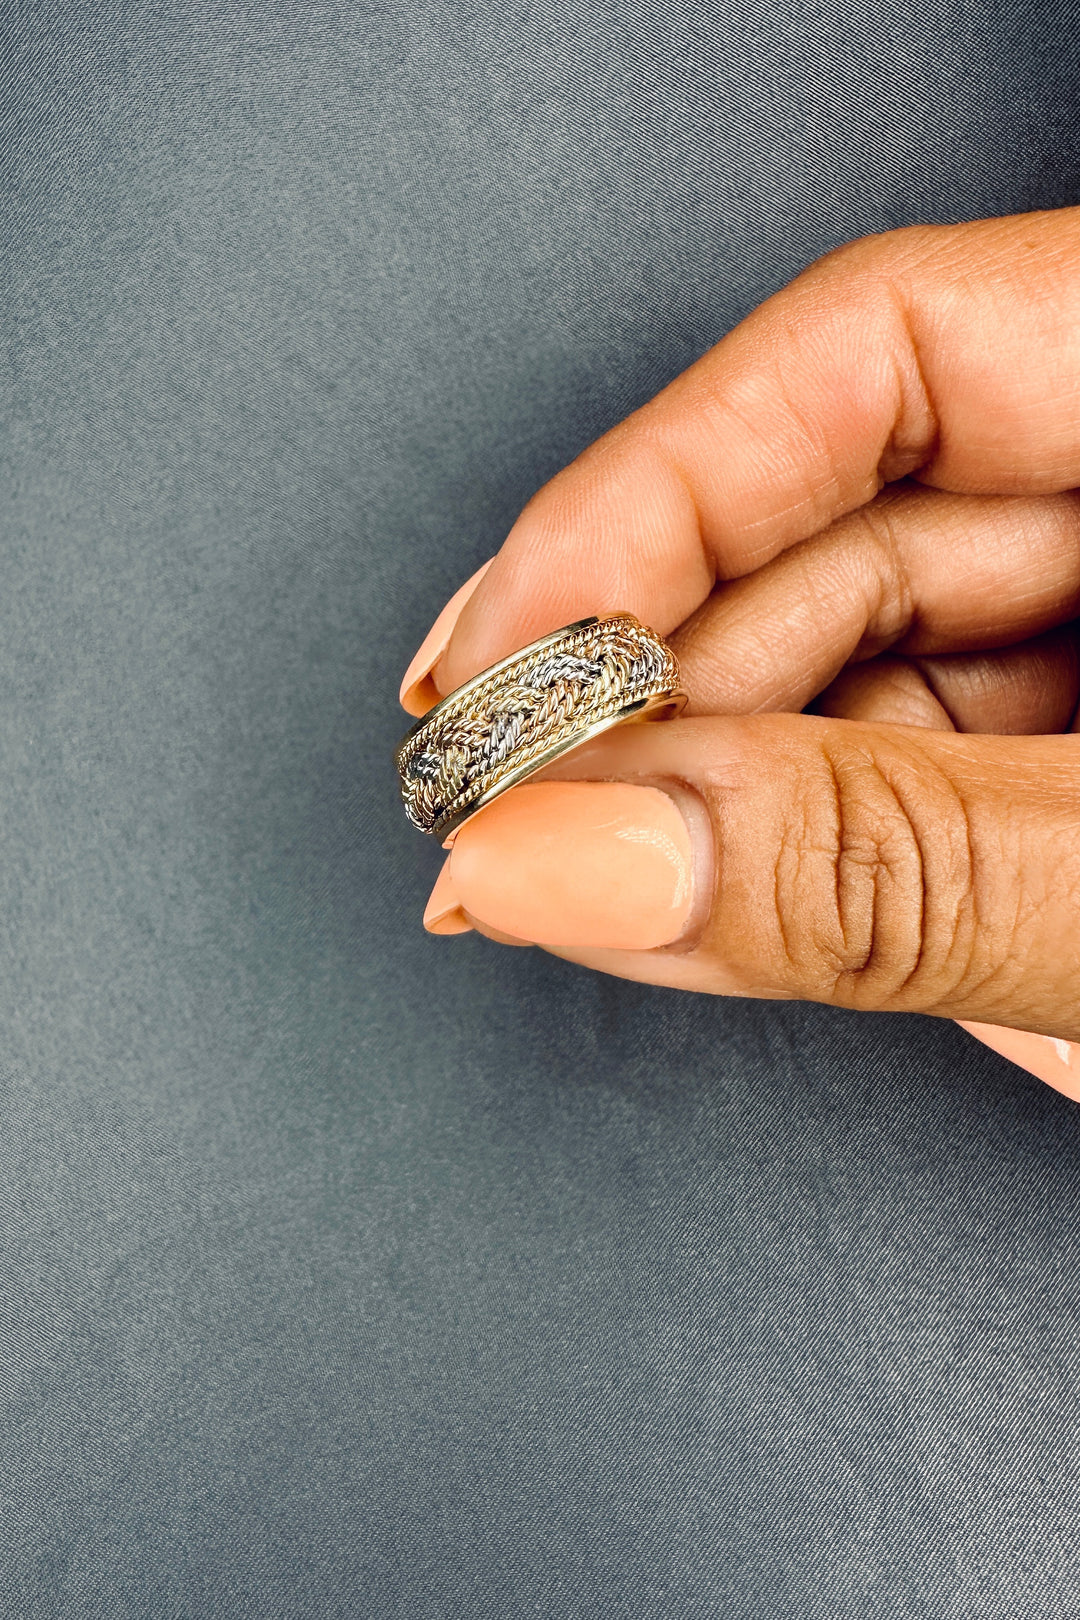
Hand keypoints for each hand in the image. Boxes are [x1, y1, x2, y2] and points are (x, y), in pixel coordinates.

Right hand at [400, 210, 1079, 1094]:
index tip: (503, 657)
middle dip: (651, 682)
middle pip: (835, 523)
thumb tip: (563, 853)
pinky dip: (804, 852)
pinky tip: (711, 902)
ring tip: (587, 886)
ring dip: (707, 792)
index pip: (874, 350)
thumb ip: (875, 867)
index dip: (648, 494)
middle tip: (510, 817)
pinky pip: (907, 763)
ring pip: (849, 663)